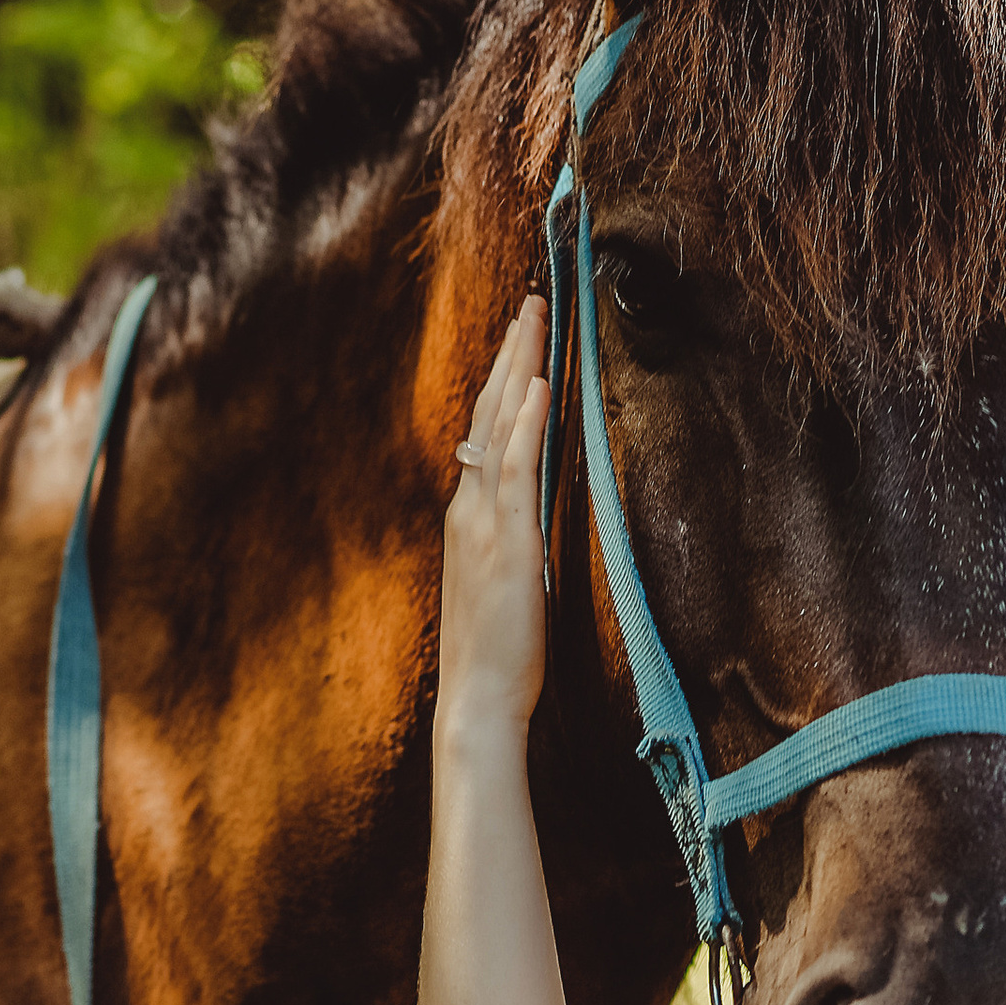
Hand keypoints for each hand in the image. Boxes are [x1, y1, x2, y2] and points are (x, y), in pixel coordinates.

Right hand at [436, 297, 550, 744]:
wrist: (477, 700)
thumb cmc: (497, 655)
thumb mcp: (507, 586)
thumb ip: (515, 545)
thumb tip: (535, 519)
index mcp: (470, 520)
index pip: (486, 436)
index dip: (503, 385)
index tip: (522, 341)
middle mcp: (469, 511)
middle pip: (487, 416)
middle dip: (509, 357)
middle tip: (530, 304)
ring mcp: (484, 524)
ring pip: (498, 430)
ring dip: (517, 371)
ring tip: (535, 320)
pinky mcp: (508, 544)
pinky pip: (515, 472)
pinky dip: (524, 426)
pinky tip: (536, 387)